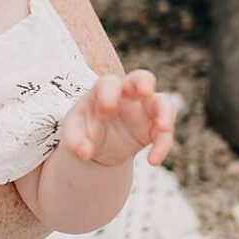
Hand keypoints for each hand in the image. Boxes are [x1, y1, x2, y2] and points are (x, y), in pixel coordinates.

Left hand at [58, 70, 178, 171]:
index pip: (108, 83)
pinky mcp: (154, 128)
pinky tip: (153, 161)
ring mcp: (144, 108)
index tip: (104, 112)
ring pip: (162, 103)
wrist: (97, 145)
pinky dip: (163, 145)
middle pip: (142, 78)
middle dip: (144, 82)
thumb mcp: (73, 133)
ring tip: (163, 128)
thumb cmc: (83, 129)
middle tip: (145, 91)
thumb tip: (84, 153)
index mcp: (105, 90)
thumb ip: (75, 141)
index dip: (108, 94)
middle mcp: (128, 94)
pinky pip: (165, 133)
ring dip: (165, 114)